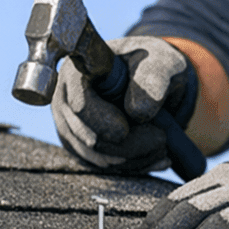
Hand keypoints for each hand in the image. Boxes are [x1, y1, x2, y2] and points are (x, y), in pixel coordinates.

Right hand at [51, 35, 194, 173]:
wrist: (153, 80)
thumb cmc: (154, 65)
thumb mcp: (161, 62)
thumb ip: (153, 78)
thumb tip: (137, 112)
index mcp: (79, 70)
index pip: (79, 103)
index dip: (100, 121)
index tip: (124, 131)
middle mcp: (65, 99)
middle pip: (89, 138)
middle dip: (130, 145)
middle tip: (162, 139)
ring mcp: (70, 125)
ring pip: (98, 157)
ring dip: (135, 157)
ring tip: (163, 145)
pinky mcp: (81, 146)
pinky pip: (105, 166)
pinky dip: (135, 165)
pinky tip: (159, 157)